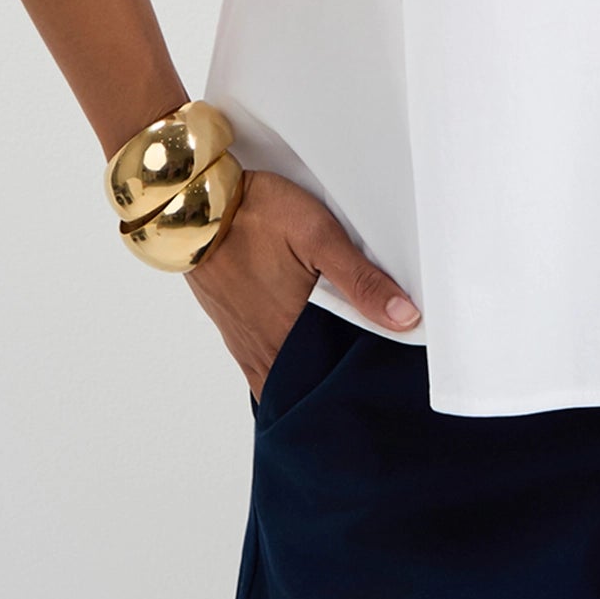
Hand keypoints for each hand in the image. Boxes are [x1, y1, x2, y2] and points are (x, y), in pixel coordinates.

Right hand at [184, 168, 421, 398]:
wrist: (195, 210)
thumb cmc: (256, 216)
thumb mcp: (319, 234)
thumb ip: (361, 280)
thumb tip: (404, 319)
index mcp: (297, 332)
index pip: (344, 379)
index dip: (371, 378)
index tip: (394, 370)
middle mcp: (272, 350)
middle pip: (318, 387)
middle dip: (345, 385)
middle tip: (373, 372)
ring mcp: (252, 348)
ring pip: (292, 385)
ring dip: (316, 381)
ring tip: (345, 367)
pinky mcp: (237, 339)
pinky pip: (267, 375)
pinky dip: (290, 376)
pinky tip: (308, 362)